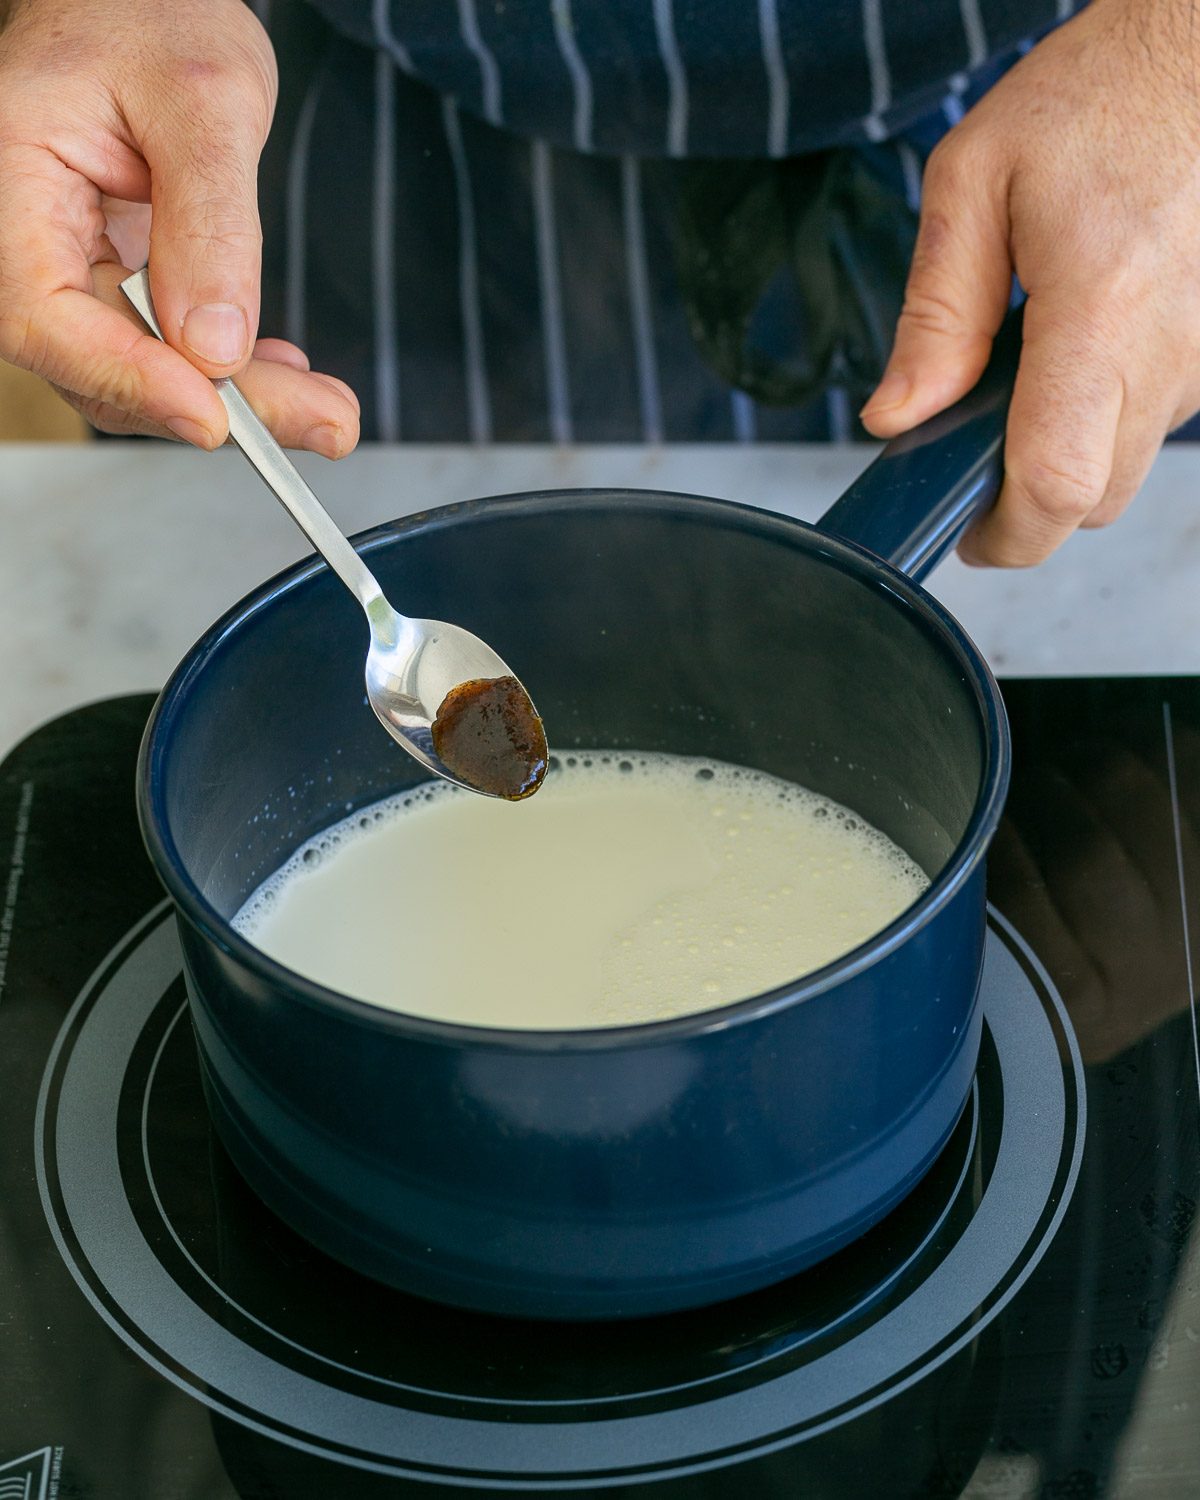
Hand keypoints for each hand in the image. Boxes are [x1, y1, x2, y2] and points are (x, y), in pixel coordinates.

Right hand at [0, 0, 358, 453]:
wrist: (151, 0)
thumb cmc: (155, 14)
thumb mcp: (206, 100)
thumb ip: (212, 223)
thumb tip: (215, 343)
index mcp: (8, 175)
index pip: (43, 315)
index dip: (128, 377)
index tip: (211, 413)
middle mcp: (25, 235)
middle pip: (102, 360)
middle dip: (217, 404)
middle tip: (320, 423)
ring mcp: (70, 265)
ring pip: (140, 369)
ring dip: (238, 400)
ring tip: (325, 408)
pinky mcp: (116, 281)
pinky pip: (163, 349)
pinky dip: (231, 370)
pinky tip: (286, 371)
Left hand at [860, 0, 1199, 564]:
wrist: (1199, 54)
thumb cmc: (1097, 97)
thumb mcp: (974, 181)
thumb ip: (934, 313)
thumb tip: (899, 416)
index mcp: (1101, 307)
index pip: (1058, 483)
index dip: (1005, 534)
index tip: (963, 531)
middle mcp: (1171, 345)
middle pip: (1092, 499)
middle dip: (1025, 504)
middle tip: (971, 459)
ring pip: (1125, 468)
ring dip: (1064, 455)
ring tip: (1023, 381)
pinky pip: (1155, 423)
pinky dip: (1104, 416)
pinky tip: (1076, 356)